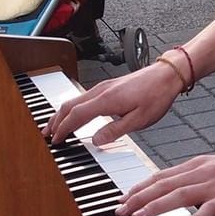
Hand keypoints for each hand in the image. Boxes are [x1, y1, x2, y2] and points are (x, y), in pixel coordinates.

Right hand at [48, 63, 181, 144]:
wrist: (167, 75)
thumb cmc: (156, 96)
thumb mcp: (139, 120)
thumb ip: (115, 131)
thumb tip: (96, 140)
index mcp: (106, 100)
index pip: (76, 116)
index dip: (64, 129)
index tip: (56, 140)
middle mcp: (101, 91)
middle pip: (69, 105)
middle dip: (55, 120)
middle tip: (46, 134)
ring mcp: (103, 87)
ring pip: (75, 100)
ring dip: (62, 113)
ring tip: (54, 125)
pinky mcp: (108, 86)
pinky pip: (83, 97)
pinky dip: (73, 108)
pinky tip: (74, 114)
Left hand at [116, 148, 214, 215]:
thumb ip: (197, 176)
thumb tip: (178, 186)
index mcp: (198, 164)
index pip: (161, 175)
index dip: (140, 187)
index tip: (123, 197)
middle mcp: (203, 171)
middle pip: (163, 184)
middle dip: (138, 197)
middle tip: (120, 210)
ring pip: (179, 195)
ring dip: (157, 206)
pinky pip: (209, 210)